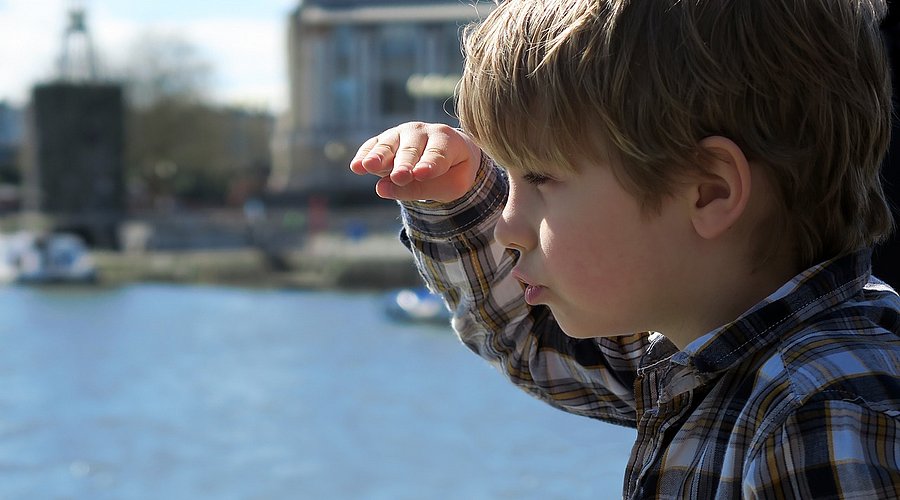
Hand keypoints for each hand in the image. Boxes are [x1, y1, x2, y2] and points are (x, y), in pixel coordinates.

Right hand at [349, 122, 481, 202]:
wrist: (447, 154)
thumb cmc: (451, 171)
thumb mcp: (450, 186)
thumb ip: (421, 189)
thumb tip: (381, 189)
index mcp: (446, 140)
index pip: (438, 154)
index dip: (430, 164)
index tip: (421, 174)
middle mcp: (422, 132)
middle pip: (412, 149)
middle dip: (404, 163)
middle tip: (400, 176)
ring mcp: (401, 133)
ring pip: (389, 145)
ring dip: (379, 156)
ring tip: (368, 166)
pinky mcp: (384, 140)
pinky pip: (373, 146)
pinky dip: (365, 155)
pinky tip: (356, 166)